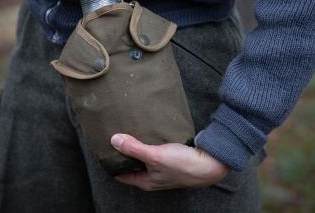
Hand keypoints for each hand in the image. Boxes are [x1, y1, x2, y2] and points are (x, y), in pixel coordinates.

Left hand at [110, 134, 229, 190]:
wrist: (211, 164)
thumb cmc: (183, 165)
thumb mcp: (154, 156)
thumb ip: (134, 148)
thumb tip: (113, 140)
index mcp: (145, 181)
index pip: (121, 175)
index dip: (111, 163)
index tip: (103, 150)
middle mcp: (153, 178)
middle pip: (132, 166)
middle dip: (124, 154)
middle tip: (114, 137)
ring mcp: (163, 170)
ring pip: (144, 159)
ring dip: (137, 148)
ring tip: (130, 133)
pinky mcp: (173, 161)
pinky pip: (156, 153)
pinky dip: (150, 145)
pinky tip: (150, 134)